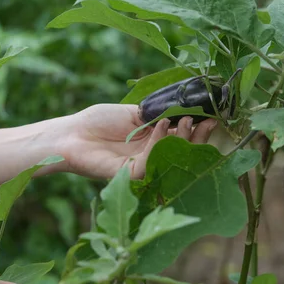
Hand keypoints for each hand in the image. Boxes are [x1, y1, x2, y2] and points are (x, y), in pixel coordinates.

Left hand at [55, 104, 217, 178]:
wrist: (73, 134)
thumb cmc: (99, 121)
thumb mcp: (134, 114)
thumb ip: (157, 115)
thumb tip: (183, 109)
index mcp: (154, 140)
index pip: (182, 138)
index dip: (197, 128)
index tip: (211, 116)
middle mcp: (152, 155)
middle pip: (182, 151)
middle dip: (197, 137)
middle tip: (207, 122)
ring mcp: (142, 165)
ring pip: (171, 158)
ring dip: (183, 139)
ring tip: (186, 120)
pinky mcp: (129, 174)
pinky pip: (150, 162)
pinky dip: (159, 143)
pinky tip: (160, 126)